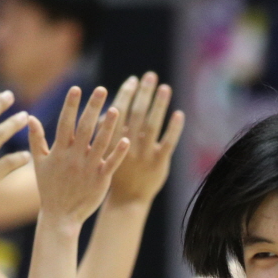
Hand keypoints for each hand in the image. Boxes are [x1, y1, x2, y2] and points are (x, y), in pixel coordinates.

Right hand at [30, 85, 129, 231]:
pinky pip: (111, 163)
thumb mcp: (39, 163)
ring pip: (101, 143)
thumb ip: (36, 139)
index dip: (70, 105)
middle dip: (92, 108)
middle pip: (85, 128)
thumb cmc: (50, 188)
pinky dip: (118, 152)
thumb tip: (29, 117)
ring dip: (108, 126)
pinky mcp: (101, 180)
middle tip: (101, 89)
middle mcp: (74, 157)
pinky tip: (126, 139)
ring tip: (117, 108)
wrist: (60, 217)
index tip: (76, 88)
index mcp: (60, 151)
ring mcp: (89, 168)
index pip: (65, 123)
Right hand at [106, 73, 185, 208]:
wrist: (125, 201)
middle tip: (149, 75)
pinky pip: (167, 143)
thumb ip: (102, 131)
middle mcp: (128, 146)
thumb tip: (103, 105)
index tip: (131, 80)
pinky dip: (173, 128)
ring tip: (164, 87)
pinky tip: (178, 114)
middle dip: (143, 93)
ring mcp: (144, 155)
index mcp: (111, 141)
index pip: (118, 111)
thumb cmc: (113, 173)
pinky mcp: (158, 164)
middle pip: (137, 114)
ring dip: (158, 105)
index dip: (125, 94)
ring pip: (152, 125)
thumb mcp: (99, 152)